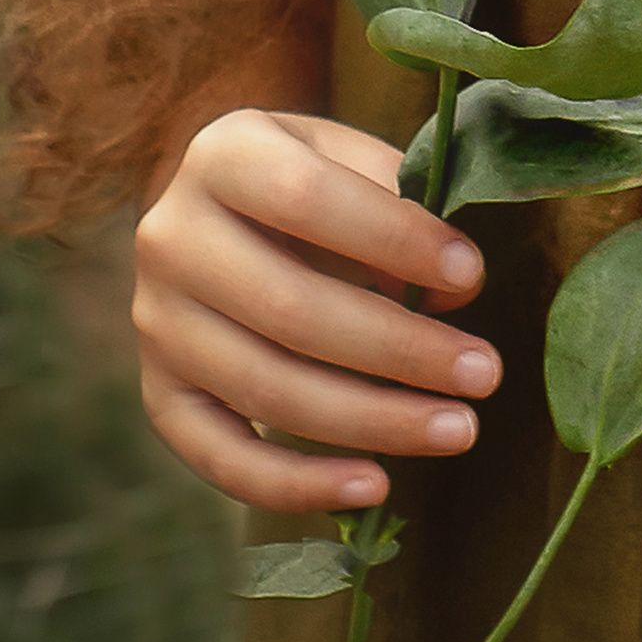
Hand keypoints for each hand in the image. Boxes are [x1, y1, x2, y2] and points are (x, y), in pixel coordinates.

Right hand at [133, 108, 500, 512]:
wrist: (223, 208)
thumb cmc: (311, 182)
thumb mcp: (351, 162)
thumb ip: (402, 207)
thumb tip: (451, 293)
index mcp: (223, 155)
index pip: (306, 195)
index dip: (393, 237)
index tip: (471, 275)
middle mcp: (172, 238)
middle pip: (289, 308)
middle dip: (400, 350)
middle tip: (484, 374)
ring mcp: (157, 322)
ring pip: (266, 388)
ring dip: (372, 421)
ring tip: (457, 429)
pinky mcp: (160, 394)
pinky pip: (224, 457)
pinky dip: (300, 484)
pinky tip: (375, 486)